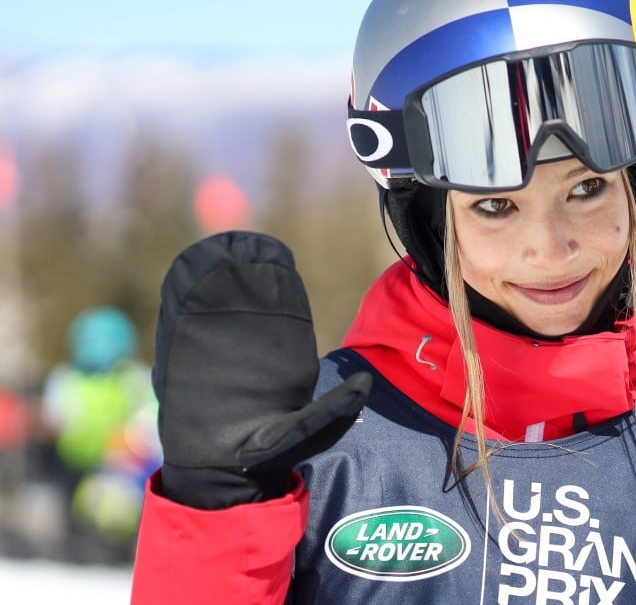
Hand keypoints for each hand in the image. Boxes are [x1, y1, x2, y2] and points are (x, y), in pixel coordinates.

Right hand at [152, 231, 370, 508]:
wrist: (220, 475)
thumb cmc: (270, 453)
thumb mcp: (307, 433)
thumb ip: (334, 411)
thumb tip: (366, 384)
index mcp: (282, 354)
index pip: (283, 307)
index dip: (279, 282)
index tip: (275, 258)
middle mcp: (251, 346)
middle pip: (248, 297)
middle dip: (244, 269)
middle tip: (240, 247)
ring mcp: (215, 351)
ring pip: (215, 304)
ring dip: (212, 277)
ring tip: (211, 255)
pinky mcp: (183, 360)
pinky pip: (183, 321)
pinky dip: (184, 296)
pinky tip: (184, 279)